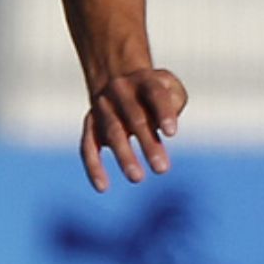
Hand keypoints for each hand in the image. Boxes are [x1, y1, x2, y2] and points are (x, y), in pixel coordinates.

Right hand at [80, 68, 186, 191]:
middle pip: (135, 118)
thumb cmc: (153, 90)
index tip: (172, 134)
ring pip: (113, 132)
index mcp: (145, 80)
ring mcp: (103, 107)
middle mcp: (121, 92)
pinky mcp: (90, 124)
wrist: (116, 76)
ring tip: (137, 178)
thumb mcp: (169, 85)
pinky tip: (102, 187)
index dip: (163, 113)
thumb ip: (175, 100)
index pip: (155, 95)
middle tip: (162, 169)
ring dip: (124, 156)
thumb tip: (165, 125)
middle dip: (148, 144)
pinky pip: (88, 146)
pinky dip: (93, 166)